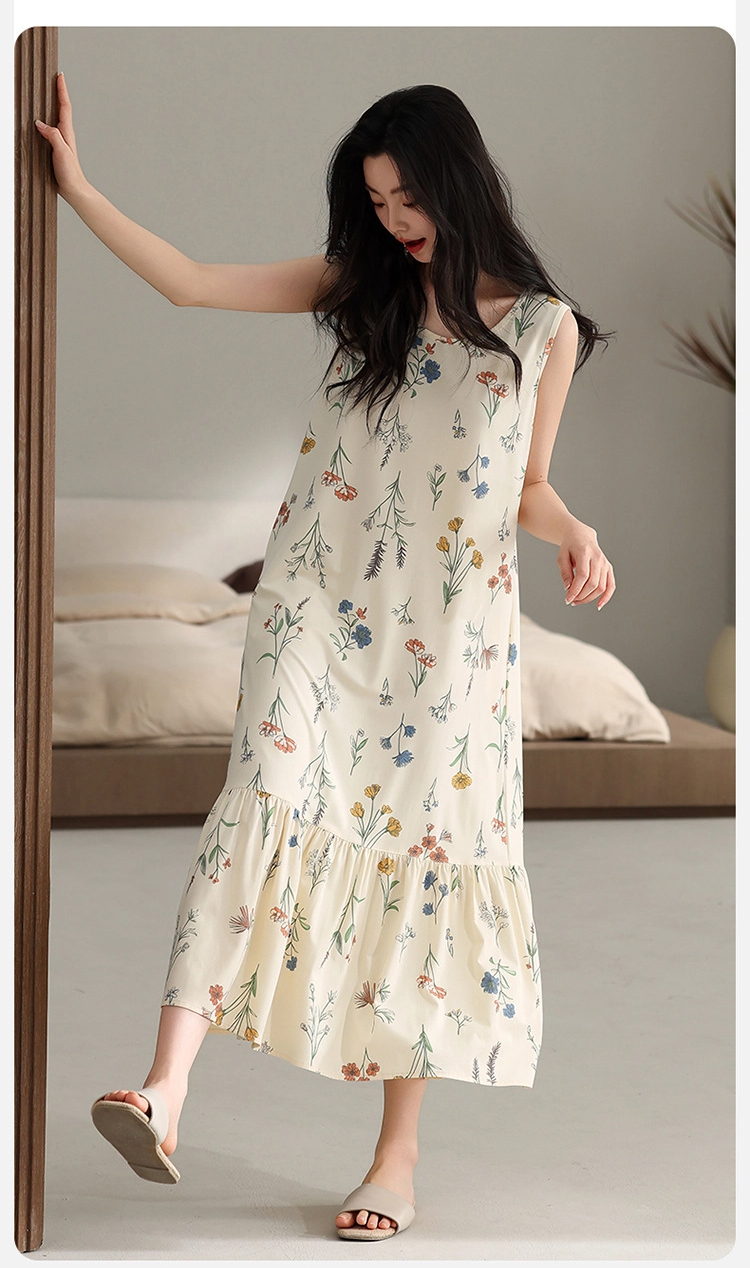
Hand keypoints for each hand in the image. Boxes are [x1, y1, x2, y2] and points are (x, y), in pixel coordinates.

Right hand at [34, 72, 87, 199]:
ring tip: (47, 94)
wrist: (74, 189)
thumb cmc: (70, 173)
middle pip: (60, 108)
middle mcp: (64, 134)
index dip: (62, 90)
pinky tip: (40, 122)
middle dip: (57, 92)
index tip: (60, 75)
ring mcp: (60, 141)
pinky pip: (49, 129)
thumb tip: (40, 123)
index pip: (64, 106)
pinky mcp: (55, 149)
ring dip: (52, 105)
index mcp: (66, 132)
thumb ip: (52, 136)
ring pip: (55, 118)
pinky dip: (45, 120)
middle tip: (53, 79)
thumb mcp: (61, 152)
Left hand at [558, 527, 614, 610]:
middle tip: (571, 601)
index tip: (567, 599)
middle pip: (593, 583)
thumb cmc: (570, 546)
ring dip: (589, 598)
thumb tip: (568, 588)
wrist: (581, 536)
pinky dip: (606, 596)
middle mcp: (598, 558)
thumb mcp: (562, 557)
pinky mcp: (608, 568)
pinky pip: (611, 585)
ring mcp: (605, 563)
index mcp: (585, 552)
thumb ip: (565, 572)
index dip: (576, 590)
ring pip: (601, 586)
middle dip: (581, 596)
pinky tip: (599, 605)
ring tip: (578, 601)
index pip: (583, 575)